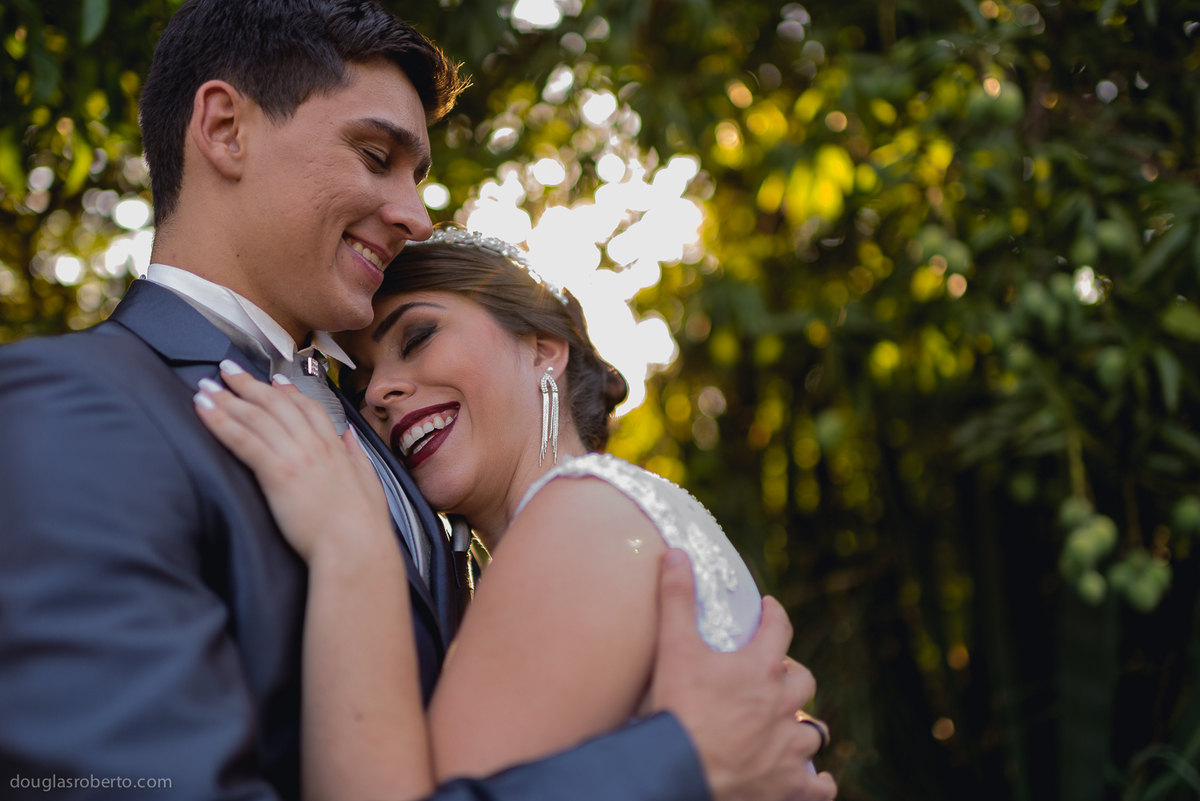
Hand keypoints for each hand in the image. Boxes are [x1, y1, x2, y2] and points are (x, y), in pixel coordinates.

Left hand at [193, 360, 392, 563]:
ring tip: (206, 386)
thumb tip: (350, 436)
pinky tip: (203, 409)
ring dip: (228, 397)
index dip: (288, 392)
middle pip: (277, 404)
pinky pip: (244, 440)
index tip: (274, 380)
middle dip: (250, 384)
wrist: (356, 547)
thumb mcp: (370, 483)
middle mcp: (314, 446)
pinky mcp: (278, 473)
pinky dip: (221, 421)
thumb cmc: (364, 526)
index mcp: (334, 449)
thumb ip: (357, 456)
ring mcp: (296, 456)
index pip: (308, 408)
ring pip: (257, 416)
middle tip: (228, 369)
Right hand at [648, 550, 836, 800]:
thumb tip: (677, 552)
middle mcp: (782, 705)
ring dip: (804, 726)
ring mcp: (788, 747)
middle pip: (803, 681)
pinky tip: (817, 779)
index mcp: (760, 668)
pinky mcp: (788, 786)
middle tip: (775, 676)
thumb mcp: (673, 647)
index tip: (769, 610)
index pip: (779, 628)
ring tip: (791, 725)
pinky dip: (818, 781)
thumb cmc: (678, 708)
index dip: (774, 615)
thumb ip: (676, 598)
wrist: (681, 769)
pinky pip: (817, 785)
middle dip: (792, 675)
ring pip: (813, 731)